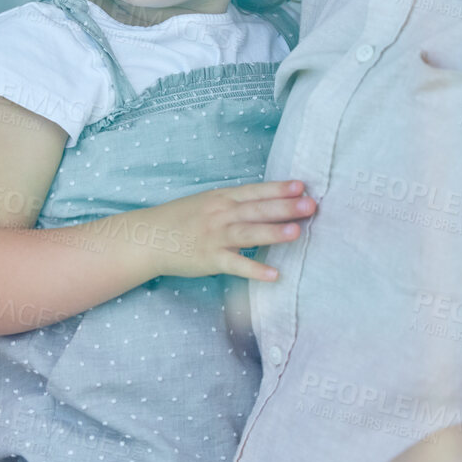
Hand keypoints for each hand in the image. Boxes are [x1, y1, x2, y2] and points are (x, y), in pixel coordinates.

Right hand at [142, 179, 316, 280]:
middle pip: (256, 209)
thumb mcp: (208, 202)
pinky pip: (235, 265)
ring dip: (273, 232)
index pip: (255, 191)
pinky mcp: (210, 259)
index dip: (278, 188)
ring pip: (248, 233)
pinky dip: (254, 270)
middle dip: (285, 207)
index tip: (302, 186)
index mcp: (222, 198)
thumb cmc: (181, 219)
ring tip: (297, 232)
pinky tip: (274, 275)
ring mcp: (215, 236)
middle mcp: (220, 214)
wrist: (149, 237)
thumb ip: (235, 203)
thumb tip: (268, 203)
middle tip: (311, 205)